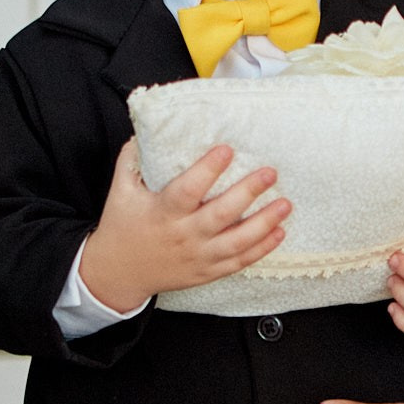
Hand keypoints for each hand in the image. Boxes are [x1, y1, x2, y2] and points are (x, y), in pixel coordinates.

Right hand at [80, 140, 288, 311]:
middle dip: (248, 193)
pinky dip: (261, 249)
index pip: (187, 190)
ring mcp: (197, 256)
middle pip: (220, 215)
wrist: (117, 274)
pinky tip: (279, 233)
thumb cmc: (122, 227)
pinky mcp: (207, 271)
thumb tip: (146, 130)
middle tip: (270, 173)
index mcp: (162, 212)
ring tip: (285, 204)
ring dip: (264, 223)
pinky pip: (238, 262)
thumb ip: (132, 160)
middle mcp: (183, 235)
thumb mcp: (121, 191)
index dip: (208, 170)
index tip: (227, 149)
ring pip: (236, 242)